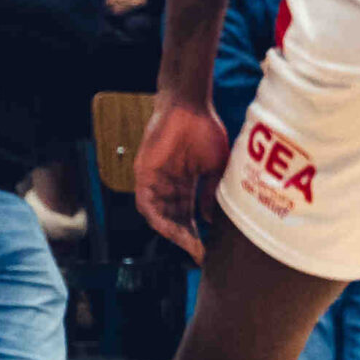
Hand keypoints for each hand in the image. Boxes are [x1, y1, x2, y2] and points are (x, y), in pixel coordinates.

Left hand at [133, 96, 231, 262]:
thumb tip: (209, 219)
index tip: (208, 249)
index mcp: (186, 184)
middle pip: (174, 219)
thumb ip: (212, 192)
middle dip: (185, 238)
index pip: (188, 215)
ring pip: (159, 215)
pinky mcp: (143, 174)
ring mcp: (155, 181)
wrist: (189, 107)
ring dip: (172, 231)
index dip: (197, 233)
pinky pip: (145, 202)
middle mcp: (168, 186)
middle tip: (198, 252)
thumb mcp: (216, 166)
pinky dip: (156, 216)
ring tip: (187, 243)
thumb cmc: (205, 130)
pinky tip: (168, 228)